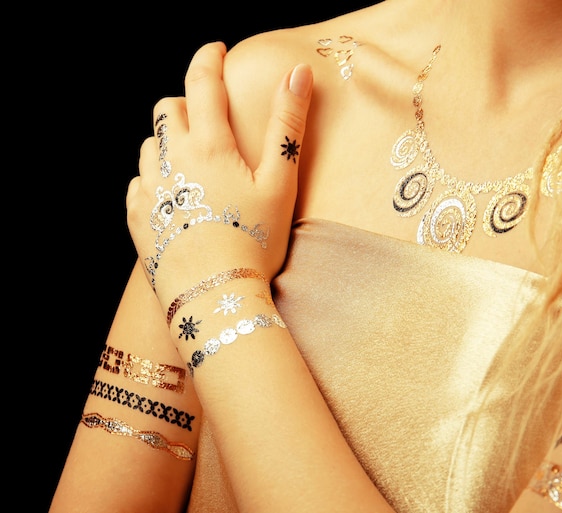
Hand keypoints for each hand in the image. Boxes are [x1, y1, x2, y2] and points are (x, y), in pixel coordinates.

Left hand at [126, 41, 312, 311]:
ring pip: (149, 144)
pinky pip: (138, 182)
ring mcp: (149, 189)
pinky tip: (173, 195)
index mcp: (208, 145)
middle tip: (207, 119)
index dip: (209, 58)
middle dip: (186, 103)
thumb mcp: (280, 183)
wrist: (215, 296)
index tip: (216, 50)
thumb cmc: (255, 240)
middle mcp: (171, 159)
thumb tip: (297, 72)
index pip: (202, 82)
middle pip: (168, 109)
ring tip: (192, 162)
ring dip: (168, 141)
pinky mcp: (138, 217)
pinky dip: (154, 177)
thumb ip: (287, 125)